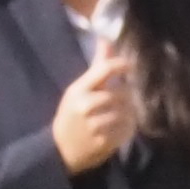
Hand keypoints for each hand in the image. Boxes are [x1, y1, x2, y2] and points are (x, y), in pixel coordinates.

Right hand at [50, 44, 138, 174]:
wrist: (59, 150)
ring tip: (123, 114)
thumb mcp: (78, 89)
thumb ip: (96, 66)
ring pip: (126, 112)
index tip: (130, 66)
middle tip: (125, 99)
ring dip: (129, 112)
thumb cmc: (71, 114)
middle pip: (121, 92)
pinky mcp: (103, 142)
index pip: (104, 69)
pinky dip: (128, 127)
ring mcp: (94, 125)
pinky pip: (126, 130)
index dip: (121, 64)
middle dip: (126, 95)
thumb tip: (106, 38)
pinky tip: (121, 127)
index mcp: (78, 90)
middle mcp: (86, 105)